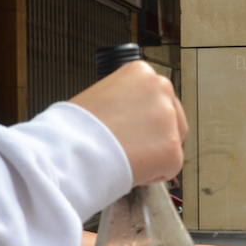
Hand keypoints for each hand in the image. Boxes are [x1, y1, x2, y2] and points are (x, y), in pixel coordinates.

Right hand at [69, 61, 185, 186]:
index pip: (156, 97)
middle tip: (131, 146)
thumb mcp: (101, 96)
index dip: (142, 119)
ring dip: (154, 153)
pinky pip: (169, 167)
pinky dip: (152, 173)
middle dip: (155, 135)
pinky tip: (131, 167)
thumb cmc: (76, 127)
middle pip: (171, 118)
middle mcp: (161, 89)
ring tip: (126, 156)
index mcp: (141, 72)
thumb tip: (133, 118)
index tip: (131, 128)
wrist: (73, 150)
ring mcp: (170, 120)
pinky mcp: (173, 150)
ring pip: (171, 143)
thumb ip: (125, 102)